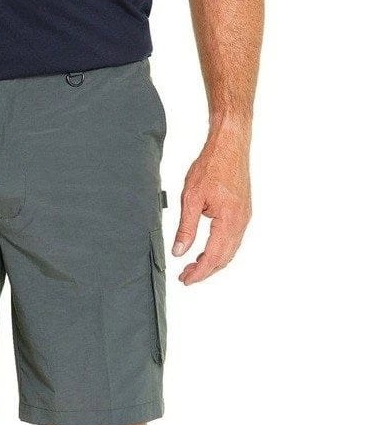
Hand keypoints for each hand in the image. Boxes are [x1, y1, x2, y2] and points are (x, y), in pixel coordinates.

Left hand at [173, 123, 251, 284]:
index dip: (199, 272)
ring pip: (229, 251)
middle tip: (185, 277)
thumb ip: (186, 228)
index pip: (213, 257)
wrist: (230, 144)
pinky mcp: (243, 213)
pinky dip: (219, 251)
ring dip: (212, 262)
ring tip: (192, 267)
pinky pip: (232, 240)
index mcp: (229, 220)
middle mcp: (241, 222)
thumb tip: (179, 252)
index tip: (185, 280)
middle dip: (204, 271)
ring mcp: (244, 218)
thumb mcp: (191, 198)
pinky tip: (206, 251)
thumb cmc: (212, 165)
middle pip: (223, 258)